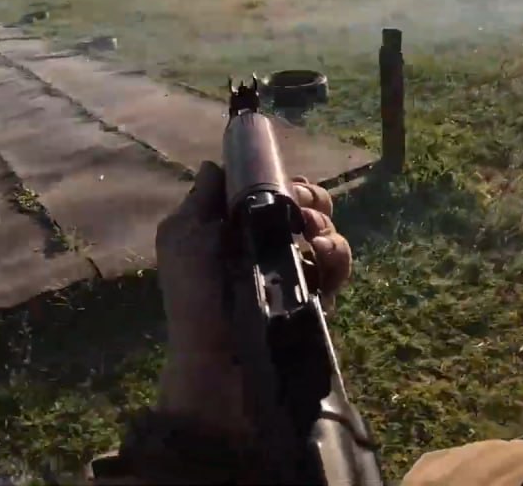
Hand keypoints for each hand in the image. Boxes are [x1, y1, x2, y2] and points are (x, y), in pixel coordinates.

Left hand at [152, 160, 353, 437]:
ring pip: (329, 231)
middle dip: (310, 197)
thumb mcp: (183, 238)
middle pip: (309, 206)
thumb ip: (201, 200)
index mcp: (240, 228)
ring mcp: (298, 271)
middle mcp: (272, 245)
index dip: (282, 180)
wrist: (217, 356)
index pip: (273, 191)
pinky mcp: (319, 297)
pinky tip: (323, 252)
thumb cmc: (193, 294)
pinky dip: (338, 252)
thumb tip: (215, 165)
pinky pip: (339, 265)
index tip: (282, 181)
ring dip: (325, 223)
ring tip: (311, 234)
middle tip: (298, 207)